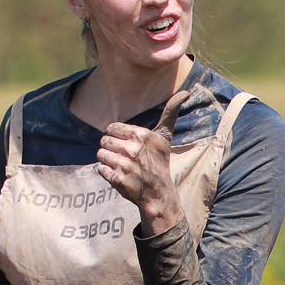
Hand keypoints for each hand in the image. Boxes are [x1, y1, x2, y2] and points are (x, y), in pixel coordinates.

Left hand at [98, 121, 181, 236]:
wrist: (159, 192)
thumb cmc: (159, 162)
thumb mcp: (165, 136)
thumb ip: (170, 112)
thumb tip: (185, 92)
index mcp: (141, 135)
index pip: (111, 128)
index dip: (116, 136)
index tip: (127, 144)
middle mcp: (132, 149)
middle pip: (104, 140)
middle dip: (111, 148)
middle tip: (125, 157)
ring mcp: (124, 165)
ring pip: (100, 154)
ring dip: (107, 160)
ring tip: (121, 166)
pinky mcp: (117, 179)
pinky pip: (100, 169)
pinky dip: (106, 172)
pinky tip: (119, 175)